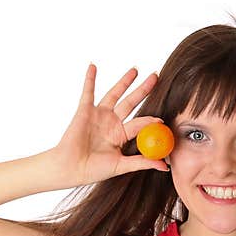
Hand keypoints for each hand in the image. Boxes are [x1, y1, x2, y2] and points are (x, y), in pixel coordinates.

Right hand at [50, 63, 168, 187]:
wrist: (71, 168)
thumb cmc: (94, 169)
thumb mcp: (121, 166)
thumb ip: (142, 163)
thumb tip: (164, 167)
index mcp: (121, 135)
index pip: (140, 124)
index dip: (150, 121)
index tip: (161, 119)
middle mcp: (112, 122)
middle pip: (131, 103)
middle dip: (143, 90)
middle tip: (155, 77)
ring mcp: (99, 115)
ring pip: (114, 94)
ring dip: (124, 82)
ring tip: (135, 70)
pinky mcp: (85, 111)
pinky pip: (88, 92)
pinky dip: (90, 79)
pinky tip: (93, 66)